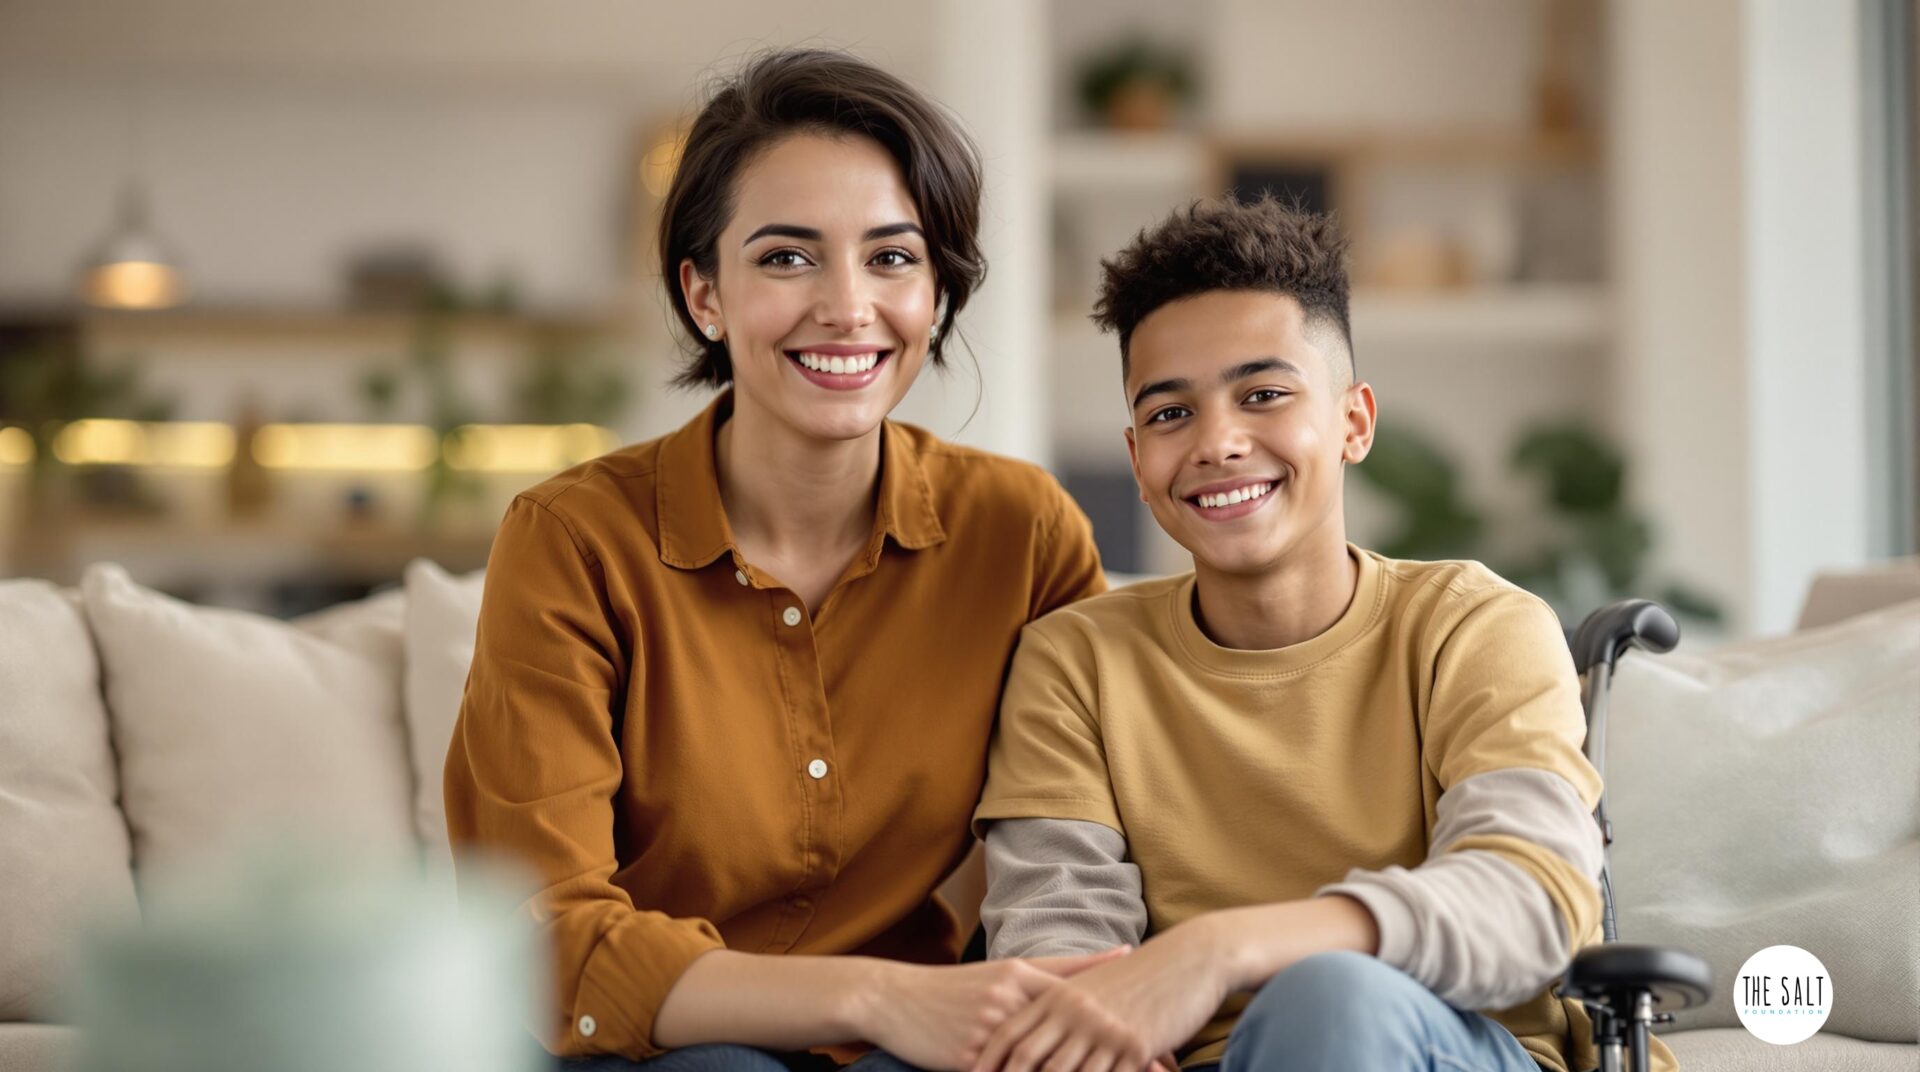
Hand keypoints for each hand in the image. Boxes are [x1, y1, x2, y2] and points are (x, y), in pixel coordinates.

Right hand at [861, 949, 1132, 1070]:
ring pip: (1048, 1065)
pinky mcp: (970, 1058)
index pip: (1087, 1001)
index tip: (1164, 1042)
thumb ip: (1063, 968)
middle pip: (1076, 1035)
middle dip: (1120, 1059)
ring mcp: (991, 1032)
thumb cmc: (957, 988)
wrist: (894, 999)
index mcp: (1024, 977)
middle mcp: (1013, 1001)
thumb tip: (1120, 952)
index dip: (1125, 1024)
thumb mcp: (1008, 971)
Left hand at [971, 924, 1228, 1071]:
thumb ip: (1061, 1005)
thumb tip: (1035, 1028)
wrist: (1190, 958)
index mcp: (1058, 995)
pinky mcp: (1134, 1045)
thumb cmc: (1141, 975)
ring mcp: (1103, 1029)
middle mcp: (1074, 1011)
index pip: (1010, 1034)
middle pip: (1030, 1059)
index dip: (988, 1061)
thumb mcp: (1092, 985)